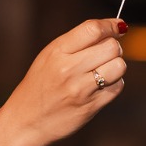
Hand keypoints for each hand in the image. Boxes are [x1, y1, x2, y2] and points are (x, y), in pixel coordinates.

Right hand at [0, 18, 127, 145]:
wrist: (26, 120)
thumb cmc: (41, 84)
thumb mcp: (49, 57)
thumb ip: (78, 42)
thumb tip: (115, 27)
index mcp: (57, 51)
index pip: (93, 29)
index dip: (111, 25)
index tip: (119, 26)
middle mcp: (68, 68)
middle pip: (112, 47)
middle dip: (115, 48)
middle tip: (107, 54)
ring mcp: (80, 89)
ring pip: (119, 67)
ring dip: (117, 67)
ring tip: (104, 70)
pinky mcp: (91, 106)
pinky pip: (117, 87)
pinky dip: (115, 84)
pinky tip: (102, 86)